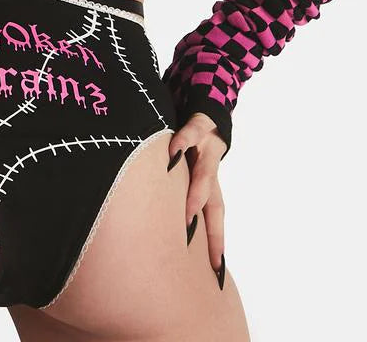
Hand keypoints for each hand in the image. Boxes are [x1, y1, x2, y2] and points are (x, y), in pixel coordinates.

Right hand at [168, 111, 227, 274]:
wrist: (204, 95)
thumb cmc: (187, 136)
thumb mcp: (183, 163)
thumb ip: (172, 186)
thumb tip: (150, 213)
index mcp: (208, 180)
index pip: (213, 217)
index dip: (215, 242)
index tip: (216, 272)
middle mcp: (211, 167)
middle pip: (215, 204)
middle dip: (209, 230)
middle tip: (204, 257)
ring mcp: (208, 146)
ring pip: (207, 172)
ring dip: (198, 192)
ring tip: (189, 212)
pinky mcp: (201, 123)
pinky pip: (192, 132)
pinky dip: (184, 142)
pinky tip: (174, 151)